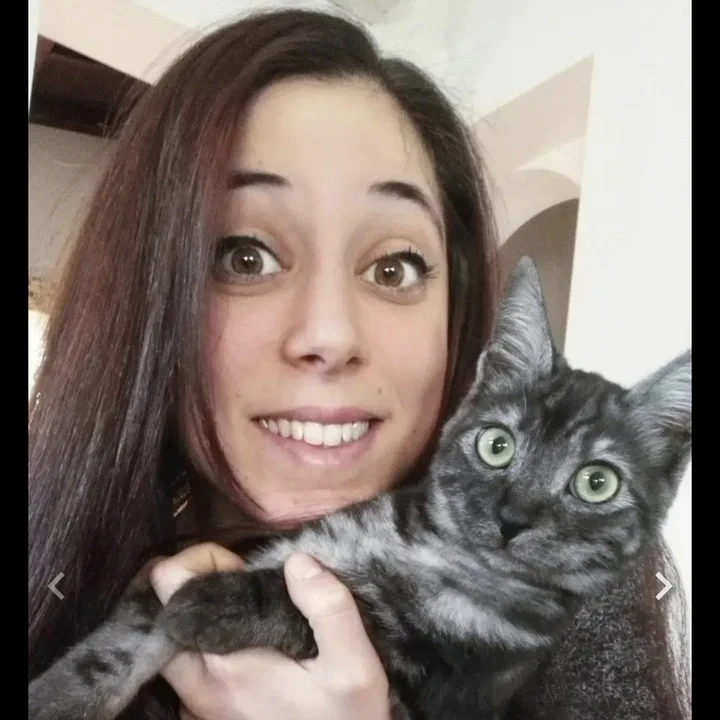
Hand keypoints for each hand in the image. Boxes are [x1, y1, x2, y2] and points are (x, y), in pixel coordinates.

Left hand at [149, 543, 392, 719]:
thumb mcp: (355, 668)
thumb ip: (329, 608)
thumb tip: (298, 560)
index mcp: (223, 664)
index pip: (169, 585)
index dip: (203, 561)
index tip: (244, 570)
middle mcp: (196, 686)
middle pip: (164, 611)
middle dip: (200, 586)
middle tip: (247, 589)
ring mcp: (196, 706)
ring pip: (175, 639)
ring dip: (205, 616)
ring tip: (253, 617)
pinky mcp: (205, 717)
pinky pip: (189, 666)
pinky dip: (209, 645)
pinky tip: (250, 648)